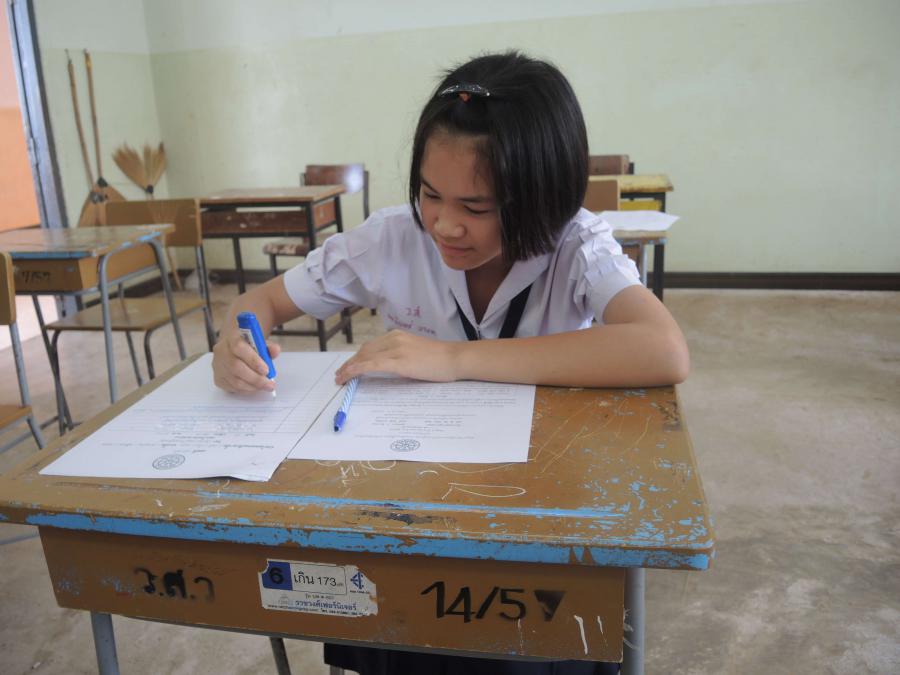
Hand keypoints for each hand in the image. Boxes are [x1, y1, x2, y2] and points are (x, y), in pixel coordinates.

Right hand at [212, 331, 281, 392]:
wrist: (234, 348)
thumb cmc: (248, 346)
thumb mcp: (260, 342)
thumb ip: (269, 346)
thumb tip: (275, 351)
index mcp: (232, 337)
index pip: (239, 347)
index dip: (253, 360)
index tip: (266, 370)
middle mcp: (221, 351)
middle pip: (236, 367)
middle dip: (256, 378)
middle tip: (269, 383)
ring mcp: (218, 365)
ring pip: (234, 380)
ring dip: (252, 386)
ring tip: (264, 386)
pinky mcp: (218, 378)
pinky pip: (232, 387)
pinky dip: (246, 390)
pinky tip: (254, 387)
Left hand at [335, 330, 462, 383]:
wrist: (455, 358)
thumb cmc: (441, 359)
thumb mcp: (416, 352)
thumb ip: (401, 355)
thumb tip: (389, 366)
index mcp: (398, 335)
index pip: (371, 346)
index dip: (357, 357)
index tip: (349, 366)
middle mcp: (393, 338)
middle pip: (364, 351)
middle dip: (350, 363)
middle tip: (340, 375)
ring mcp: (395, 349)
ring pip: (364, 357)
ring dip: (349, 368)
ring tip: (341, 378)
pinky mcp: (397, 361)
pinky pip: (370, 365)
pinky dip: (356, 370)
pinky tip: (348, 376)